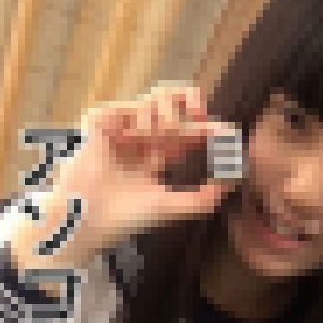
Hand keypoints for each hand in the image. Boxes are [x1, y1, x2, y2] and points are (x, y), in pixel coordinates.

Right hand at [53, 83, 239, 249]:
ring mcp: (120, 129)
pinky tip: (144, 136)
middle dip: (191, 108)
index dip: (207, 128)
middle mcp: (141, 139)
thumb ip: (203, 198)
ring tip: (165, 137)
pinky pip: (127, 107)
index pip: (187, 133)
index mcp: (157, 156)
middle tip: (202, 117)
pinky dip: (142, 118)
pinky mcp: (99, 123)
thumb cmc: (127, 218)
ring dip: (167, 116)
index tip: (224, 131)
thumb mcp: (172, 207)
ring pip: (153, 100)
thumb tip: (232, 182)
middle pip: (172, 105)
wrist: (90, 221)